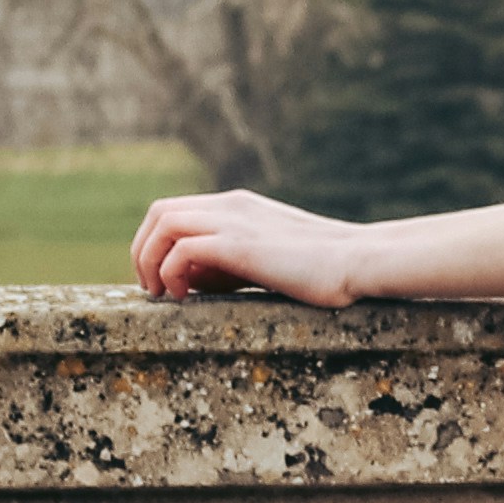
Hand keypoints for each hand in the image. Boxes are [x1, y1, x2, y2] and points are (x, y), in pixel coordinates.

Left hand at [133, 186, 366, 304]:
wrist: (360, 261)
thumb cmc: (325, 269)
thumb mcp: (271, 259)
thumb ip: (233, 262)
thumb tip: (192, 280)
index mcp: (239, 206)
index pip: (175, 211)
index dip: (155, 244)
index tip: (161, 280)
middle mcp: (231, 206)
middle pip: (159, 211)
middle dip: (143, 250)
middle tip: (152, 289)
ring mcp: (234, 221)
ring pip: (162, 223)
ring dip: (149, 260)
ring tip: (161, 294)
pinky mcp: (239, 244)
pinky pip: (181, 249)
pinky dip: (170, 272)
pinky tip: (185, 297)